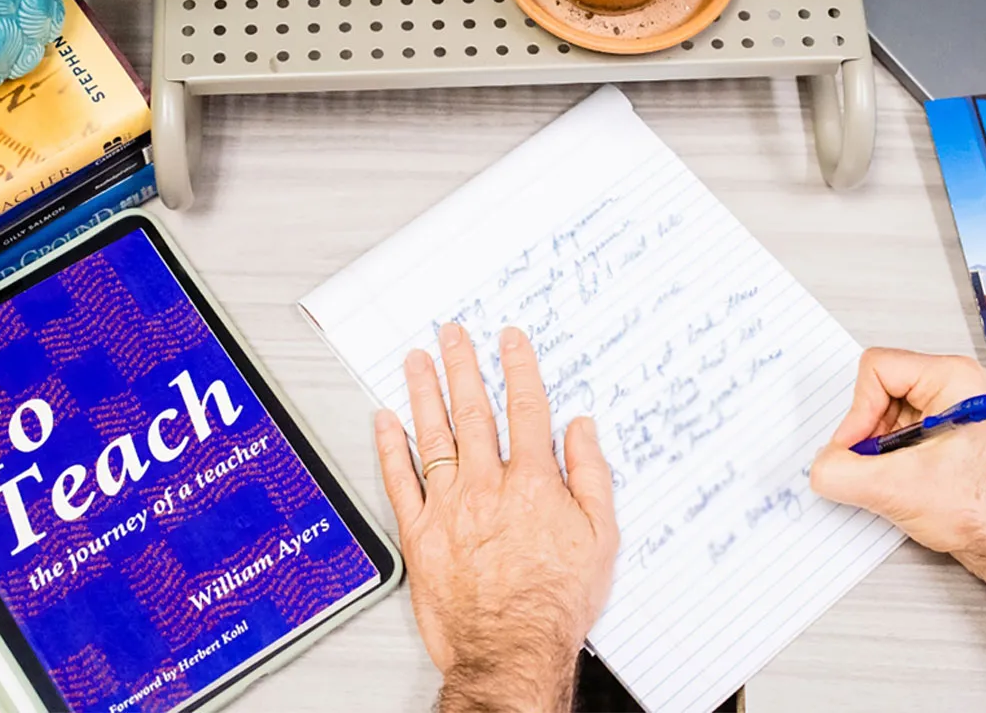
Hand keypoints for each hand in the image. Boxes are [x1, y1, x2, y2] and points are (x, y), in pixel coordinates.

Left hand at [374, 323, 618, 712]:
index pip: (526, 409)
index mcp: (532, 482)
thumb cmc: (555, 602)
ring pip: (432, 435)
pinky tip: (384, 420)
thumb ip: (591, 476)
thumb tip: (582, 429)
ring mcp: (448, 507)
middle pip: (473, 411)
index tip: (510, 341)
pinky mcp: (419, 534)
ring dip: (424, 392)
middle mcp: (486, 485)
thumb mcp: (600, 538)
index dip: (518, 368)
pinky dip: (389, 448)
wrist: (511, 651)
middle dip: (463, 365)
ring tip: (417, 360)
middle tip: (452, 334)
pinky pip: (399, 481)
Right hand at [810, 348, 985, 574]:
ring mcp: (949, 408)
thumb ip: (841, 473)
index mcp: (953, 379)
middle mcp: (954, 387)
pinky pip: (894, 428)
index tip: (857, 446)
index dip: (858, 411)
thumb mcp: (895, 489)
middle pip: (877, 389)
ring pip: (883, 410)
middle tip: (873, 461)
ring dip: (876, 446)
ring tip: (892, 473)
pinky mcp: (941, 430)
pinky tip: (899, 477)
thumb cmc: (984, 510)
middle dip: (867, 431)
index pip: (876, 369)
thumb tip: (819, 466)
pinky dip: (885, 454)